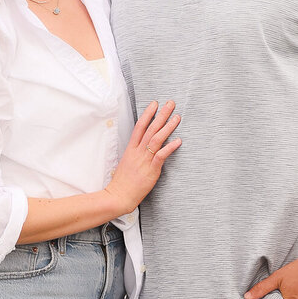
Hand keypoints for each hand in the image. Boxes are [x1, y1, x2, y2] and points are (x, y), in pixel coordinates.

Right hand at [106, 101, 180, 215]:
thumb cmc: (123, 181)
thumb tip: (145, 147)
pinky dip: (170, 147)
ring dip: (168, 127)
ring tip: (177, 117)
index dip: (148, 114)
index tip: (155, 104)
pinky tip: (178, 140)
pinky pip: (161, 155)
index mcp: (131, 149)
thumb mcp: (128, 162)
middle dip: (161, 115)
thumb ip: (136, 153)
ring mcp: (144, 160)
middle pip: (150, 128)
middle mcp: (138, 151)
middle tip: (170, 103)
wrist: (119, 195)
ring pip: (156, 139)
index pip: (140, 126)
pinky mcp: (151, 170)